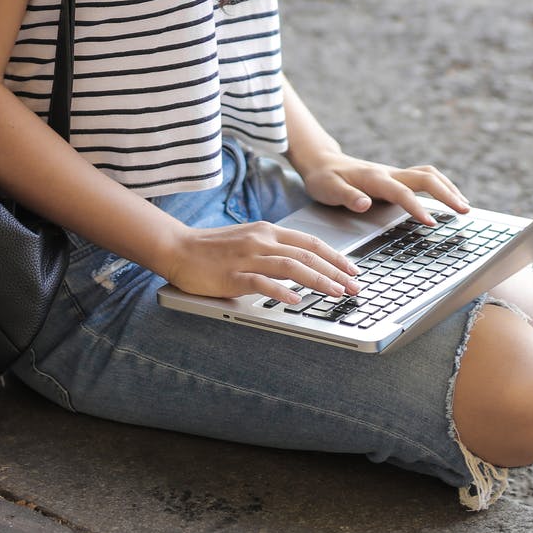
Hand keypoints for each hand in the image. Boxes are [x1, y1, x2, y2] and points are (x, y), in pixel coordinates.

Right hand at [160, 220, 362, 307]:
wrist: (178, 248)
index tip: (353, 270)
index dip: (335, 256)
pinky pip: (261, 283)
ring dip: (318, 280)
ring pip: (291, 267)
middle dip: (335, 271)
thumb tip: (302, 265)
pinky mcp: (232, 276)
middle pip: (307, 254)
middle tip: (354, 287)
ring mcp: (247, 258)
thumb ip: (274, 250)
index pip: (309, 242)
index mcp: (267, 231)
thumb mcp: (249, 241)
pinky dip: (281, 291)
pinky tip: (296, 300)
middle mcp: (261, 241)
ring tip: (336, 293)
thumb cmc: (213, 249)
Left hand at [296, 152, 470, 227]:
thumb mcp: (328, 189)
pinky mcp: (397, 177)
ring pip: (429, 175)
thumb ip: (347, 196)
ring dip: (448, 188)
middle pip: (426, 178)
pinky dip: (442, 186)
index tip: (432, 223)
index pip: (402, 193)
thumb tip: (365, 204)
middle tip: (465, 211)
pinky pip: (425, 179)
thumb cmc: (324, 179)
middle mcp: (389, 173)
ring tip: (464, 206)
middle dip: (447, 193)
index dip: (417, 208)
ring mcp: (395, 174)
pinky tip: (450, 198)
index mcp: (374, 178)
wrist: (322, 161)